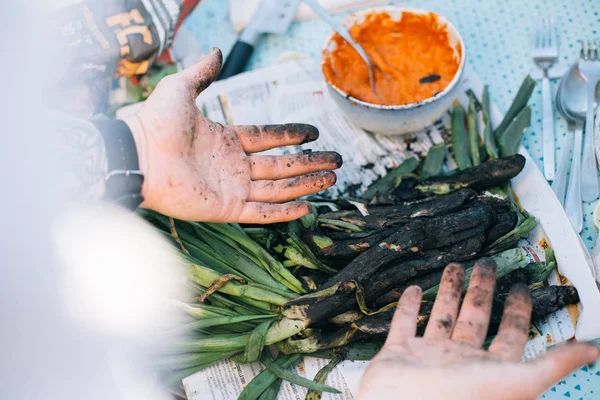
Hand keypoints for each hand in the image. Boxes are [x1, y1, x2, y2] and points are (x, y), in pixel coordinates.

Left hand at [124, 48, 341, 222]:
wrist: (136, 155)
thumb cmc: (154, 122)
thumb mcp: (181, 89)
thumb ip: (202, 73)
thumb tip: (217, 50)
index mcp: (225, 140)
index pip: (267, 137)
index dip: (291, 135)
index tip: (313, 132)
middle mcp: (232, 165)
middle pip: (281, 165)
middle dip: (310, 163)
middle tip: (336, 161)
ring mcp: (230, 188)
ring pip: (277, 189)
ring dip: (305, 184)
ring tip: (331, 180)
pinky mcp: (224, 208)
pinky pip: (260, 212)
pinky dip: (284, 213)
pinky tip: (306, 208)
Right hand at [357, 259, 599, 399]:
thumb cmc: (463, 398)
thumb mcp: (519, 380)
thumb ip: (554, 363)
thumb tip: (593, 351)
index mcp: (490, 368)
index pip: (510, 333)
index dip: (518, 310)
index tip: (520, 286)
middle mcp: (460, 360)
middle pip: (476, 318)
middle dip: (482, 291)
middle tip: (487, 265)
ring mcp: (428, 355)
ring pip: (442, 316)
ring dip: (448, 293)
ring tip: (454, 267)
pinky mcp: (399, 352)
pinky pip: (404, 323)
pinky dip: (408, 307)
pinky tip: (413, 289)